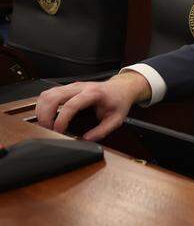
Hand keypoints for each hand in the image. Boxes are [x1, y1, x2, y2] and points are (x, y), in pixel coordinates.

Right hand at [34, 71, 150, 140]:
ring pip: (47, 94)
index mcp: (93, 93)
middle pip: (53, 97)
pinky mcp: (66, 87)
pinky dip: (42, 105)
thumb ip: (103, 130)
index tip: (58, 131)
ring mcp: (71, 86)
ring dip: (41, 110)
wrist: (120, 87)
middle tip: (48, 129)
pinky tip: (46, 115)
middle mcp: (79, 87)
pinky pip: (48, 94)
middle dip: (46, 115)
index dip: (62, 119)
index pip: (71, 105)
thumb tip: (87, 140)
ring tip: (45, 124)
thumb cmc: (118, 102)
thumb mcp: (116, 119)